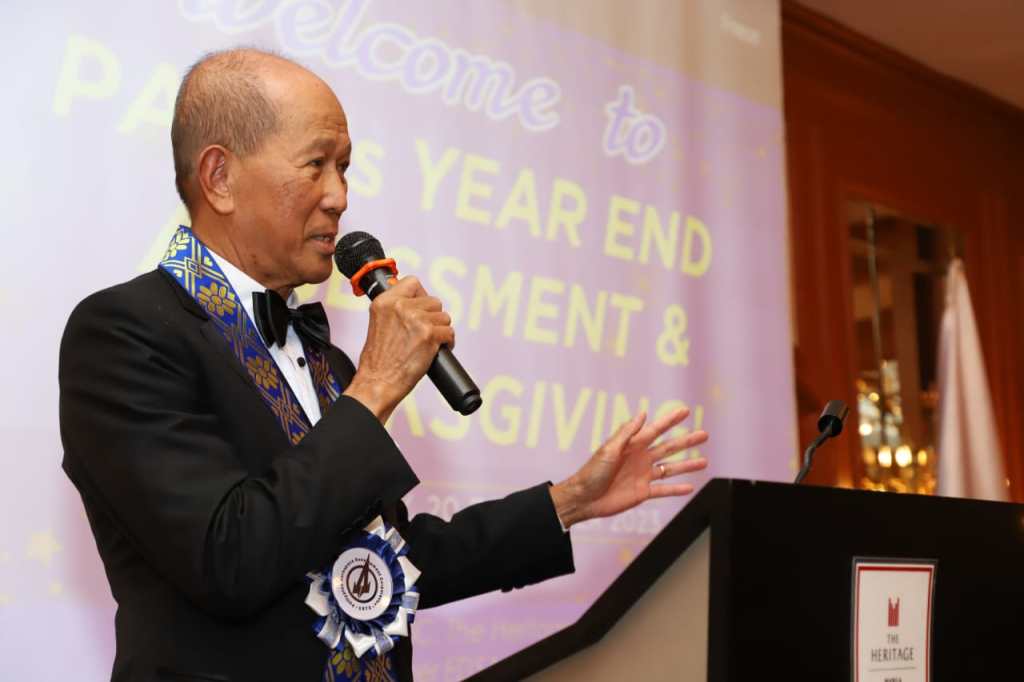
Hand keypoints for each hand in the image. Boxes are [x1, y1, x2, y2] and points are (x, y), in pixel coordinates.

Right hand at [343, 276, 453, 421]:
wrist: (378, 382)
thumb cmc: (378, 360)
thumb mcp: (378, 323)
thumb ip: (394, 309)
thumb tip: (415, 301)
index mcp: (384, 302)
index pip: (413, 282)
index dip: (421, 296)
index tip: (421, 307)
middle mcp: (400, 307)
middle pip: (434, 301)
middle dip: (432, 317)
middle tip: (423, 332)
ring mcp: (416, 320)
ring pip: (444, 317)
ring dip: (440, 330)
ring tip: (427, 343)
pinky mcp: (429, 335)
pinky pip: (450, 333)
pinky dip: (447, 343)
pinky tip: (435, 350)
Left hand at [549, 407, 707, 528]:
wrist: (585, 498)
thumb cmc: (592, 471)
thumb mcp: (609, 449)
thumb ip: (626, 433)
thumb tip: (642, 413)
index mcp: (633, 445)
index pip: (656, 430)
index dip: (670, 420)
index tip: (684, 411)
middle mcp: (641, 458)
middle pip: (669, 448)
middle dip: (686, 441)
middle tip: (704, 434)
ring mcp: (643, 475)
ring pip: (670, 469)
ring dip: (687, 465)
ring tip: (705, 462)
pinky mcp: (642, 492)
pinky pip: (663, 490)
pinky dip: (676, 489)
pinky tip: (690, 487)